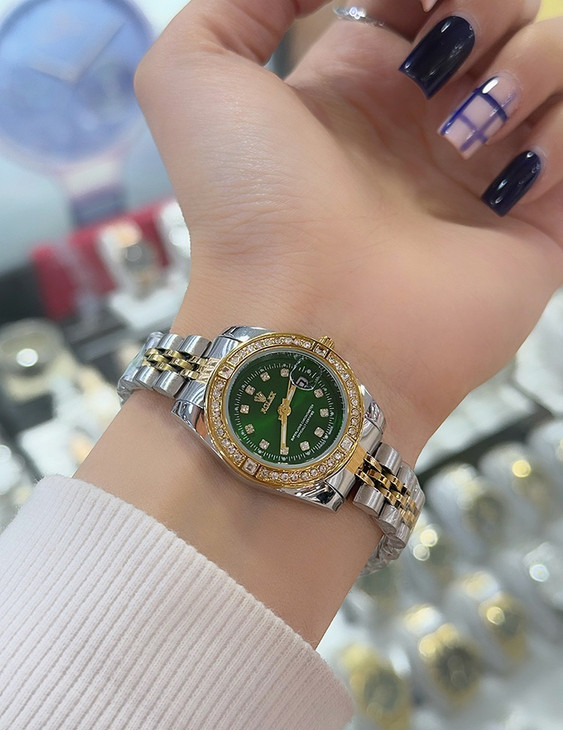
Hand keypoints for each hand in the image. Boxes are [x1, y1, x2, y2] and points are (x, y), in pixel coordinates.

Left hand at [135, 0, 562, 464]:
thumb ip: (240, 2)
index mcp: (358, 86)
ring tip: (471, 124)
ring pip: (551, 68)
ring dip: (532, 63)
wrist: (305, 323)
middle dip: (486, 6)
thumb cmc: (250, 202)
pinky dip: (558, 136)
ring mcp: (480, 177)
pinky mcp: (532, 227)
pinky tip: (509, 171)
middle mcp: (424, 125)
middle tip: (444, 57)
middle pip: (495, 19)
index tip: (416, 4)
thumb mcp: (194, 74)